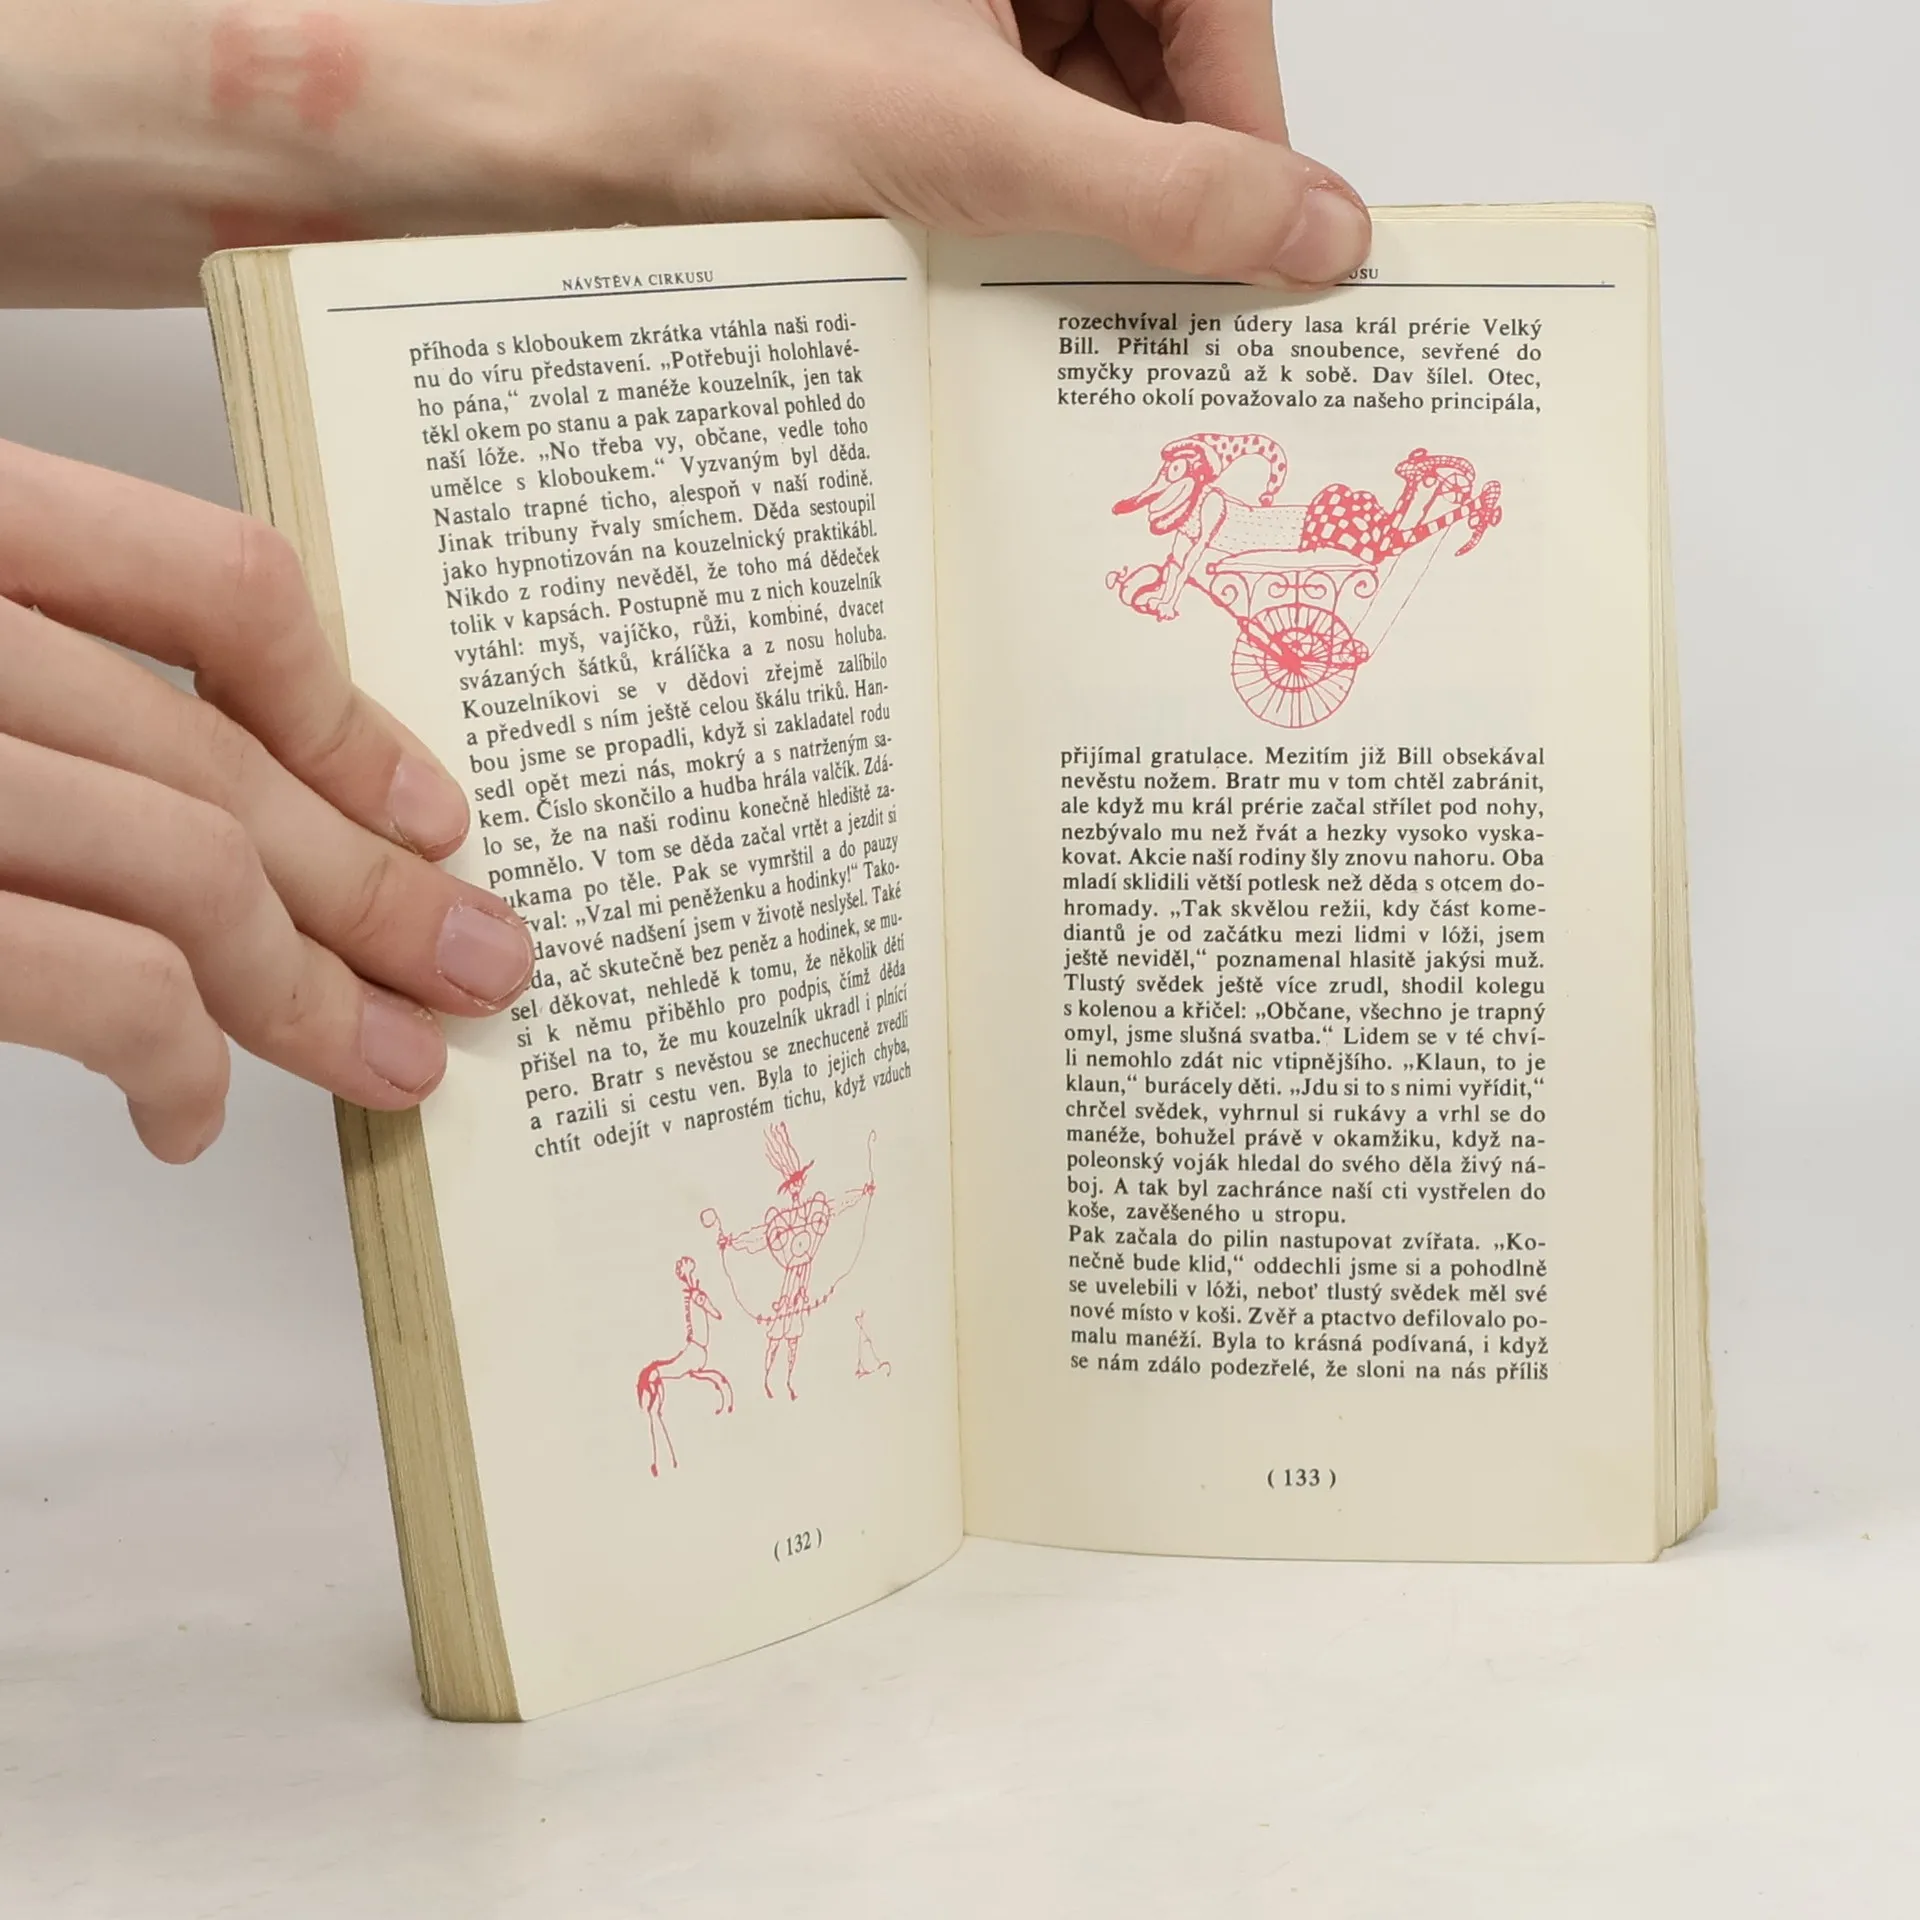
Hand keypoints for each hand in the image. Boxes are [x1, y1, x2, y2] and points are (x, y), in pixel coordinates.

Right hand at [0, 440, 534, 1161]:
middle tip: (480, 966)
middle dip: (381, 888)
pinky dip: (178, 1062)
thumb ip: (74, 683)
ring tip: (388, 1060)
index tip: (434, 812)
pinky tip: (190, 1108)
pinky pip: (110, 986)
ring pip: (197, 871)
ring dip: (316, 990)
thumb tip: (290, 793)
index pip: (213, 583)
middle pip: (225, 756)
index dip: (347, 711)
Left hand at [1, 0, 1368, 301]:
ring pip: (1058, 112)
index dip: (1249, 126)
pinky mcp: (854, 83)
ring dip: (1075, 220)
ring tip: (1056, 317)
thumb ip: (1158, 198)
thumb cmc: (684, 81)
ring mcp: (911, 15)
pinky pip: (976, 147)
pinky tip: (982, 294)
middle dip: (1158, 187)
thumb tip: (1314, 236)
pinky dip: (996, 226)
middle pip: (1141, 59)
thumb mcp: (962, 149)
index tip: (1268, 248)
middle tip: (1164, 310)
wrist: (482, 131)